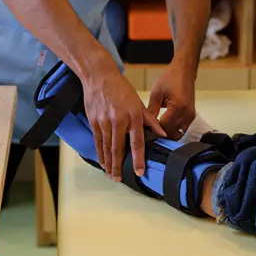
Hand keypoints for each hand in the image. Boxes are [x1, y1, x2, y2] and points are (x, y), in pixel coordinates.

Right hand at [82, 62, 165, 181]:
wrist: (99, 76)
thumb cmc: (121, 89)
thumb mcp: (139, 103)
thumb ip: (150, 121)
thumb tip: (162, 134)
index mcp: (132, 116)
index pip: (136, 142)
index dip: (138, 159)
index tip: (139, 172)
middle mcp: (118, 120)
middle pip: (118, 149)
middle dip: (118, 166)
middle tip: (119, 179)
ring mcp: (104, 122)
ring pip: (106, 147)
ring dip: (108, 163)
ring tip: (111, 175)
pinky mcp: (94, 121)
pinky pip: (97, 141)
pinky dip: (100, 153)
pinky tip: (103, 162)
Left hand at [146, 60, 196, 140]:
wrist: (184, 70)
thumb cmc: (171, 78)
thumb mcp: (156, 93)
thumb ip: (151, 111)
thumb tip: (144, 124)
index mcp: (177, 108)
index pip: (164, 128)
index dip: (154, 131)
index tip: (145, 132)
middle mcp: (186, 114)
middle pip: (172, 134)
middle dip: (161, 135)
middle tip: (150, 133)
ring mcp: (190, 116)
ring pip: (178, 134)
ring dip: (168, 134)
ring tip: (156, 130)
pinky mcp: (191, 115)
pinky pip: (182, 129)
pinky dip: (174, 130)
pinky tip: (164, 126)